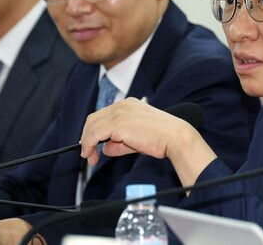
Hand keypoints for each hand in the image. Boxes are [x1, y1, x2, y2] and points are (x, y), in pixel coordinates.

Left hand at [80, 97, 216, 185]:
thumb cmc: (162, 139)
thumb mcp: (136, 139)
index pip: (103, 115)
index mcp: (128, 104)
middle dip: (87, 137)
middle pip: (93, 119)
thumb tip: (105, 149)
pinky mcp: (117, 123)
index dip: (94, 131)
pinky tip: (91, 156)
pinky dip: (89, 145)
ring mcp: (119, 112)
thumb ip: (119, 142)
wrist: (175, 137)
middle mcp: (122, 105)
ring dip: (87, 143)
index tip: (92, 145)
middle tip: (88, 154)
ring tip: (90, 158)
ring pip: (91, 126)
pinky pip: (94, 134)